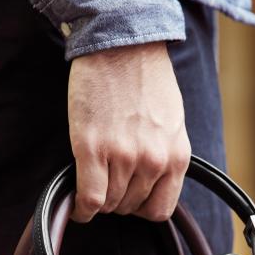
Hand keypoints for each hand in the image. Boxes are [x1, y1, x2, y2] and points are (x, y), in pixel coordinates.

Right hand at [67, 41, 189, 222]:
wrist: (121, 45)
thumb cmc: (145, 78)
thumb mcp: (172, 122)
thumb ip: (164, 155)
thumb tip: (148, 183)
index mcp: (177, 155)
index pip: (160, 208)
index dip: (140, 207)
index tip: (128, 199)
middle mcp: (153, 160)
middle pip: (130, 207)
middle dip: (117, 199)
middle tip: (106, 181)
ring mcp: (123, 156)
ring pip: (108, 204)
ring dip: (98, 200)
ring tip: (92, 182)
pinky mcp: (92, 148)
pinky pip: (89, 197)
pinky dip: (81, 207)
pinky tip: (77, 204)